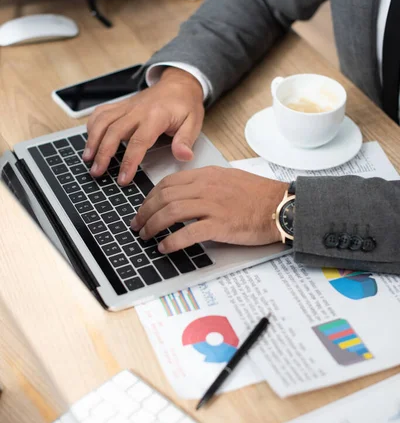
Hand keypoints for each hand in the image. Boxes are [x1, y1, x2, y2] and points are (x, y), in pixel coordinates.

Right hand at [84, 67, 204, 185]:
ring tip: (88, 159)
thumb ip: (185, 141)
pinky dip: (92, 125)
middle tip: (97, 172)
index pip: (139, 142)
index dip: (129, 162)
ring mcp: (127, 106)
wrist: (178, 84)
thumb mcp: (193, 123)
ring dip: (93, 140)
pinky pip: (101, 112)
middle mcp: (138, 110)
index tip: (123, 178)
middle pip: (114, 132)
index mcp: (156, 116)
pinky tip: (89, 139)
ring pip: (103, 121)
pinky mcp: (121, 105)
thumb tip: (184, 157)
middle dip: (103, 154)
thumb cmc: (185, 105)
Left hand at [131, 167, 288, 252]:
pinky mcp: (220, 225)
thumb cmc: (259, 195)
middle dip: (145, 212)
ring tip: (146, 236)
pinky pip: (188, 232)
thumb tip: (186, 193)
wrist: (281, 205)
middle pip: (164, 196)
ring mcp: (213, 205)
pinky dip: (172, 241)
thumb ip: (206, 183)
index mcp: (207, 175)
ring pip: (171, 212)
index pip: (168, 183)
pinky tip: (164, 247)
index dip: (150, 197)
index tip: (144, 208)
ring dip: (153, 226)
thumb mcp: (229, 178)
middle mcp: (206, 187)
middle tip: (137, 225)